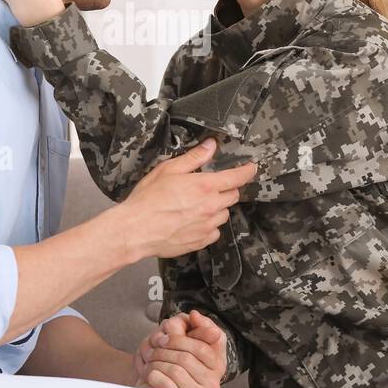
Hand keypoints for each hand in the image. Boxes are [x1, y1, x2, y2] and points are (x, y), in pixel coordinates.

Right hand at [117, 138, 256, 260]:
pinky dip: (209, 226)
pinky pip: (214, 232)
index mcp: (205, 186)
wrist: (136, 230)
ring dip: (217, 208)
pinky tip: (193, 222)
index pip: (236, 178)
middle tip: (210, 187)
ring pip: (224, 214)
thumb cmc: (149, 199)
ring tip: (197, 205)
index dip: (247, 171)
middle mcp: (211, 207)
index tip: (251, 168)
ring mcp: (207, 226)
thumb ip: (194, 157)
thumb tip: (211, 145)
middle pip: (233, 196)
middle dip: (226, 189)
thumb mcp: (168, 169)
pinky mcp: (201, 241)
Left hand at [132, 311, 226, 387]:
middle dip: (164, 349)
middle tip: (152, 347)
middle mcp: (212, 382)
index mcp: (218, 364)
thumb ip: (196, 324)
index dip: (179, 339)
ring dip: (157, 361)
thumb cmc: (178, 359)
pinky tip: (150, 372)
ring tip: (149, 359)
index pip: (201, 348)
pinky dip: (154, 375)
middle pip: (186, 359)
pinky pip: (166, 385)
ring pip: (175, 370)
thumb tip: (195, 315)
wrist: (162, 387)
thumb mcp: (191, 337)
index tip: (163, 334)